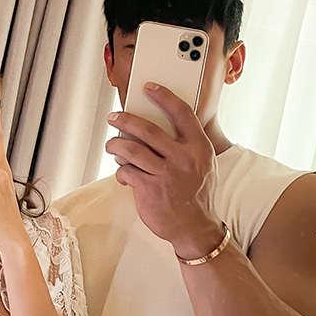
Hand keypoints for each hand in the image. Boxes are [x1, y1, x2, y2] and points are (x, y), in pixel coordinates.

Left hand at [104, 84, 222, 254]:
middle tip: (114, 117)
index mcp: (199, 148)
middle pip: (148, 130)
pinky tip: (123, 173)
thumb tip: (160, 124)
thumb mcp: (203, 165)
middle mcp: (183, 159)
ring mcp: (165, 175)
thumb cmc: (197, 194)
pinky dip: (121, 171)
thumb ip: (188, 144)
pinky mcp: (149, 190)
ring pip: (132, 150)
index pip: (181, 113)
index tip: (148, 87)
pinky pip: (127, 172)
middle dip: (126, 120)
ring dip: (116, 145)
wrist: (194, 228)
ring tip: (111, 145)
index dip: (163, 96)